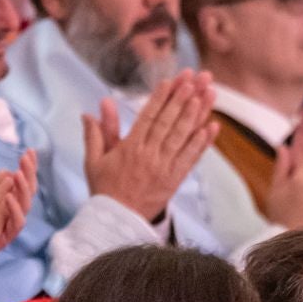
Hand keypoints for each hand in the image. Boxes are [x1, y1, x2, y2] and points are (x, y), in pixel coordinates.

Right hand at [81, 71, 216, 221]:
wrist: (118, 222)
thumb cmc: (104, 190)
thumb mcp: (94, 161)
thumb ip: (96, 134)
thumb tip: (90, 111)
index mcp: (129, 148)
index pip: (148, 117)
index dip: (161, 97)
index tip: (172, 80)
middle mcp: (149, 155)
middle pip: (168, 122)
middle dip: (182, 98)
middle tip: (195, 78)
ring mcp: (164, 168)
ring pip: (182, 136)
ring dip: (196, 114)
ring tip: (207, 94)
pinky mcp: (174, 180)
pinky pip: (191, 158)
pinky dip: (202, 143)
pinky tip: (212, 127)